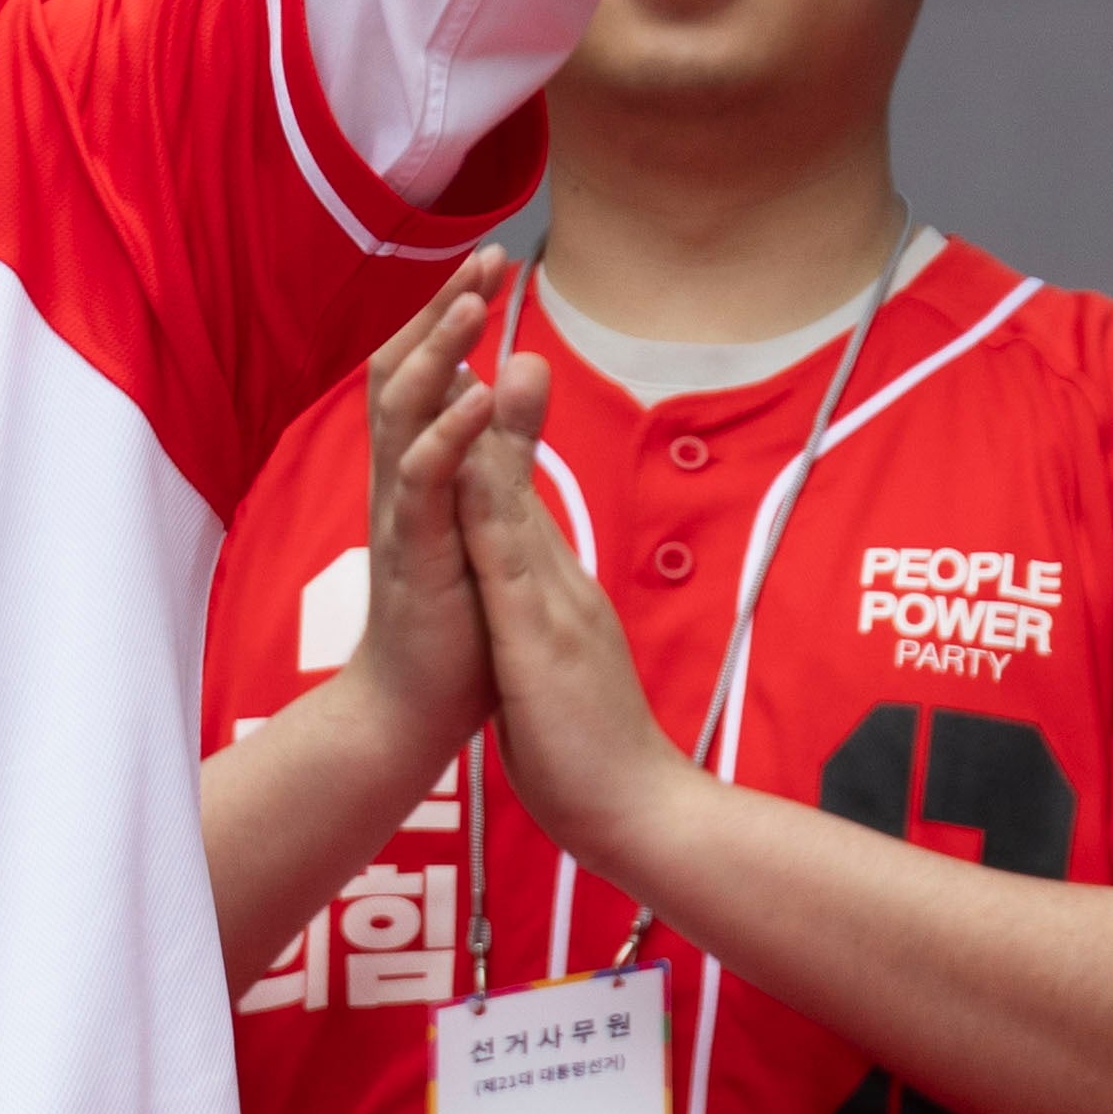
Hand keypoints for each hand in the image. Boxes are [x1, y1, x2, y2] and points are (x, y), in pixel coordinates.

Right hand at [332, 254, 508, 765]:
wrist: (414, 715)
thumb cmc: (455, 623)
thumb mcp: (491, 515)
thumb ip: (507, 447)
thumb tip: (519, 367)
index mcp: (420, 471)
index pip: (427, 372)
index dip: (451, 314)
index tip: (489, 261)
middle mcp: (402, 482)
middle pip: (405, 374)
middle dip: (443, 313)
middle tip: (483, 259)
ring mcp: (404, 517)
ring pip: (406, 416)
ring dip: (440, 357)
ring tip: (473, 307)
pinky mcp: (417, 558)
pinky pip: (424, 486)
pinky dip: (448, 437)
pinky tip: (477, 400)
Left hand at [450, 356, 708, 888]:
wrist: (640, 811)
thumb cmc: (590, 745)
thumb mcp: (559, 658)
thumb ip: (547, 612)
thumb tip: (534, 580)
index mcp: (553, 584)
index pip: (517, 489)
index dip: (494, 422)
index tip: (472, 353)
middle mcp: (558, 576)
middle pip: (520, 469)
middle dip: (497, 388)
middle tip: (482, 302)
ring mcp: (556, 599)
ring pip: (516, 495)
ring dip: (496, 419)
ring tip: (478, 344)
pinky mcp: (544, 635)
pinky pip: (511, 559)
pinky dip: (492, 503)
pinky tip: (472, 457)